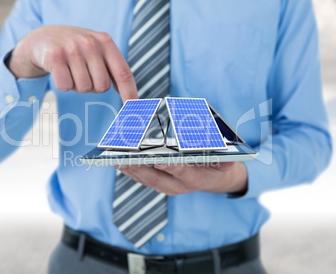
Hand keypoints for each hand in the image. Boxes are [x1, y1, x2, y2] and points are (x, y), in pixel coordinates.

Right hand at [8, 25, 137, 101]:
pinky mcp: (54, 57)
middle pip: (102, 86)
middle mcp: (90, 43)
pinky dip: (63, 84)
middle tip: (83, 73)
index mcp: (105, 42)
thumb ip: (114, 70)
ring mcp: (72, 49)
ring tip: (70, 70)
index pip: (123, 73)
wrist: (43, 38)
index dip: (130, 93)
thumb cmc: (76, 50)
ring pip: (83, 88)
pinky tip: (59, 71)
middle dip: (93, 86)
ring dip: (77, 85)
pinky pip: (65, 86)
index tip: (134, 108)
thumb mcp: (97, 51)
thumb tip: (132, 99)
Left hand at [117, 162, 247, 195]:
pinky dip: (130, 169)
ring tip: (115, 157)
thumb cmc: (218, 167)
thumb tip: (228, 160)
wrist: (216, 181)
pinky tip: (119, 160)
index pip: (181, 172)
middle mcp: (177, 185)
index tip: (158, 160)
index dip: (170, 166)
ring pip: (144, 179)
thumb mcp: (227, 163)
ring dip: (129, 169)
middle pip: (155, 177)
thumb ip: (226, 162)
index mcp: (194, 178)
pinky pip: (142, 178)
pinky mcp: (159, 183)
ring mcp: (166, 185)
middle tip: (123, 157)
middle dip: (138, 167)